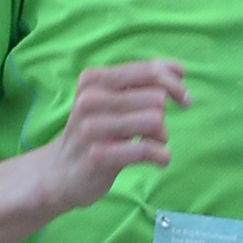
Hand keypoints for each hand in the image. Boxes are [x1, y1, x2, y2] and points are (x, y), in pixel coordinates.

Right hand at [45, 61, 186, 210]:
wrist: (59, 173)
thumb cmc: (93, 133)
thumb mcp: (108, 100)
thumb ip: (139, 83)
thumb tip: (179, 70)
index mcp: (94, 80)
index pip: (149, 71)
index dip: (175, 83)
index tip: (184, 98)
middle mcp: (91, 100)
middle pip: (156, 97)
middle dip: (164, 116)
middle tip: (155, 132)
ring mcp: (93, 128)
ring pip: (155, 121)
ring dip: (162, 137)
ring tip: (152, 145)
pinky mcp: (100, 156)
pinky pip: (147, 149)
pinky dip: (162, 156)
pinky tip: (158, 160)